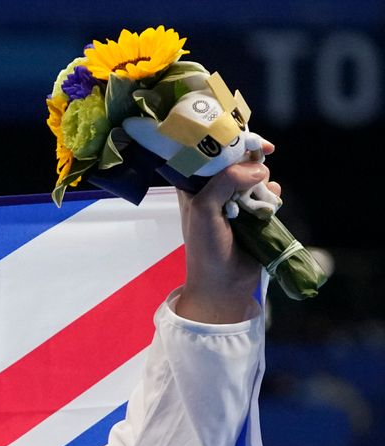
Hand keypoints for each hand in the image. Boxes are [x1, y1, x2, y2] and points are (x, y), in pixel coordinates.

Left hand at [174, 139, 278, 323]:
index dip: (231, 142)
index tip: (252, 143)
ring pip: (258, 175)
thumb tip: (257, 168)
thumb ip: (224, 183)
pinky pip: (270, 192)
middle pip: (239, 160)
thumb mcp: (205, 210)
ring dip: (262, 185)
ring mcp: (236, 200)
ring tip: (254, 206)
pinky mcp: (255, 211)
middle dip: (250, 165)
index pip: (211, 152)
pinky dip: (272, 198)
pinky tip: (266, 212)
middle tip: (255, 178)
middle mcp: (214, 189)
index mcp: (193, 186)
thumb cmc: (206, 247)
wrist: (224, 283)